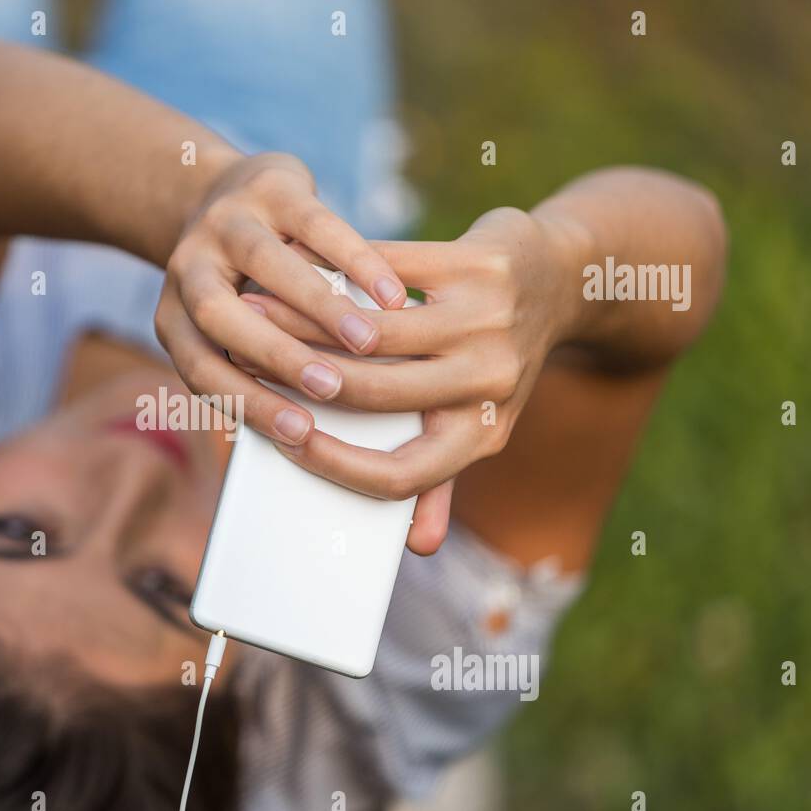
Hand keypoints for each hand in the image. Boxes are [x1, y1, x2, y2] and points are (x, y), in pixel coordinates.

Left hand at [154, 152, 408, 446]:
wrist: (227, 194)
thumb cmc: (247, 294)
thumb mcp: (235, 334)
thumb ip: (261, 383)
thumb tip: (317, 443)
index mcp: (174, 319)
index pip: (200, 370)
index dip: (249, 404)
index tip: (302, 434)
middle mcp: (188, 269)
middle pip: (220, 318)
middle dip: (276, 357)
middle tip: (330, 389)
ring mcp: (225, 222)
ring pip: (267, 265)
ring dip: (320, 307)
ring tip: (369, 344)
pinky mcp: (270, 186)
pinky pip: (314, 223)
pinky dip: (355, 259)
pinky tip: (392, 293)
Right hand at [231, 206, 589, 553]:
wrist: (561, 277)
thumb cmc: (499, 357)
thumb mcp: (481, 418)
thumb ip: (444, 474)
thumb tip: (417, 546)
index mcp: (484, 433)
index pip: (403, 476)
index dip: (337, 468)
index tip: (286, 443)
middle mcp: (492, 381)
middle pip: (376, 394)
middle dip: (300, 379)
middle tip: (248, 362)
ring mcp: (490, 322)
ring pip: (372, 332)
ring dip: (305, 320)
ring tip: (259, 312)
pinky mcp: (482, 265)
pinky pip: (389, 271)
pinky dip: (338, 270)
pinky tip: (300, 268)